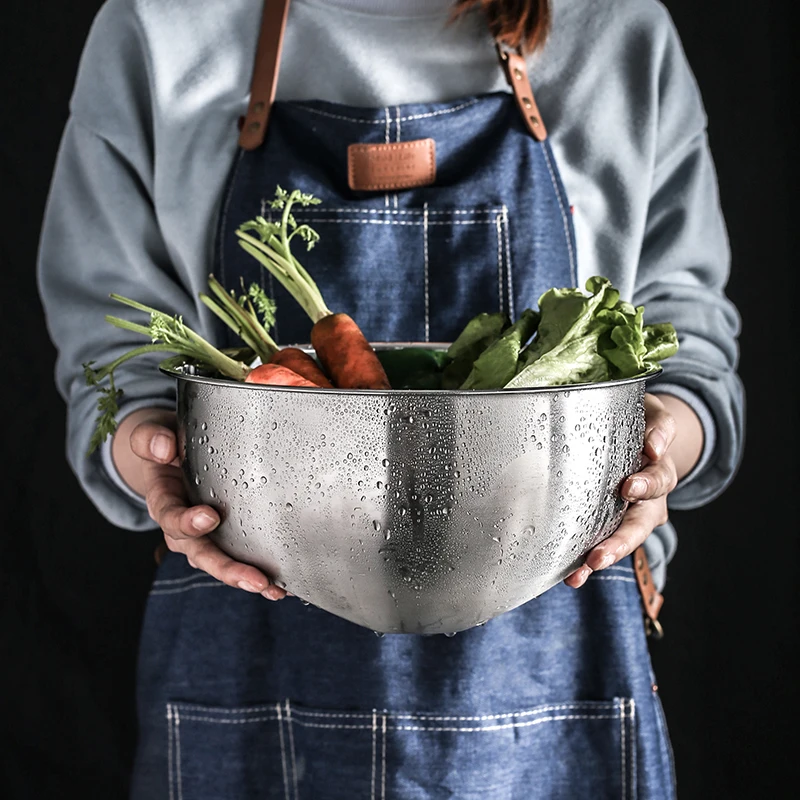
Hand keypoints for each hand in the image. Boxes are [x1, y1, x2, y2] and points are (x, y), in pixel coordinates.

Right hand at [120, 410, 285, 599]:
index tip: (210, 518)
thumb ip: (150, 439)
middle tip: (254, 579)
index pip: (170, 516)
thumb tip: (165, 449)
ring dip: (244, 577)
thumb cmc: (165, 443)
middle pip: (200, 553)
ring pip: (219, 561)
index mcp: (162, 500)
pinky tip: (281, 584)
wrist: (168, 452)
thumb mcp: (151, 433)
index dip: (187, 522)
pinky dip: (257, 571)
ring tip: (272, 588)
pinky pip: (237, 556)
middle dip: (226, 568)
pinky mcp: (223, 535)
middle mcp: (181, 526)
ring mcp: (203, 534)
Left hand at [564, 393, 678, 587]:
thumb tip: (654, 446)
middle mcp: (647, 502)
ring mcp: (628, 516)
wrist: (642, 439)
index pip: (657, 481)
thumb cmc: (643, 423)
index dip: (645, 485)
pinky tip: (570, 576)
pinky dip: (585, 562)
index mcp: (658, 474)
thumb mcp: (655, 415)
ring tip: (580, 574)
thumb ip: (658, 427)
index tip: (628, 488)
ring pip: (619, 541)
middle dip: (619, 543)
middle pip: (638, 526)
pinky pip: (598, 544)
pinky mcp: (608, 524)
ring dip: (600, 558)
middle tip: (599, 556)